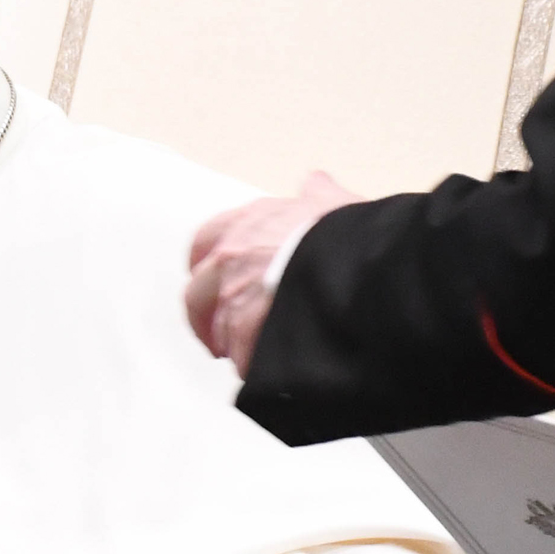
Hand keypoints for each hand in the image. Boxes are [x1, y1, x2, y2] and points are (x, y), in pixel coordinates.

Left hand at [185, 171, 360, 375]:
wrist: (357, 269)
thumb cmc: (347, 237)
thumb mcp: (335, 205)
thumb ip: (318, 194)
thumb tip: (316, 182)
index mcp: (246, 225)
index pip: (205, 242)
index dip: (207, 263)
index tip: (210, 278)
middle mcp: (230, 260)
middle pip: (197, 296)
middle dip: (206, 317)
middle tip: (219, 333)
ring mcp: (234, 300)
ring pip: (218, 331)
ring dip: (232, 344)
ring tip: (254, 356)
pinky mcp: (246, 336)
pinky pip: (240, 359)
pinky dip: (252, 367)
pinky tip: (269, 372)